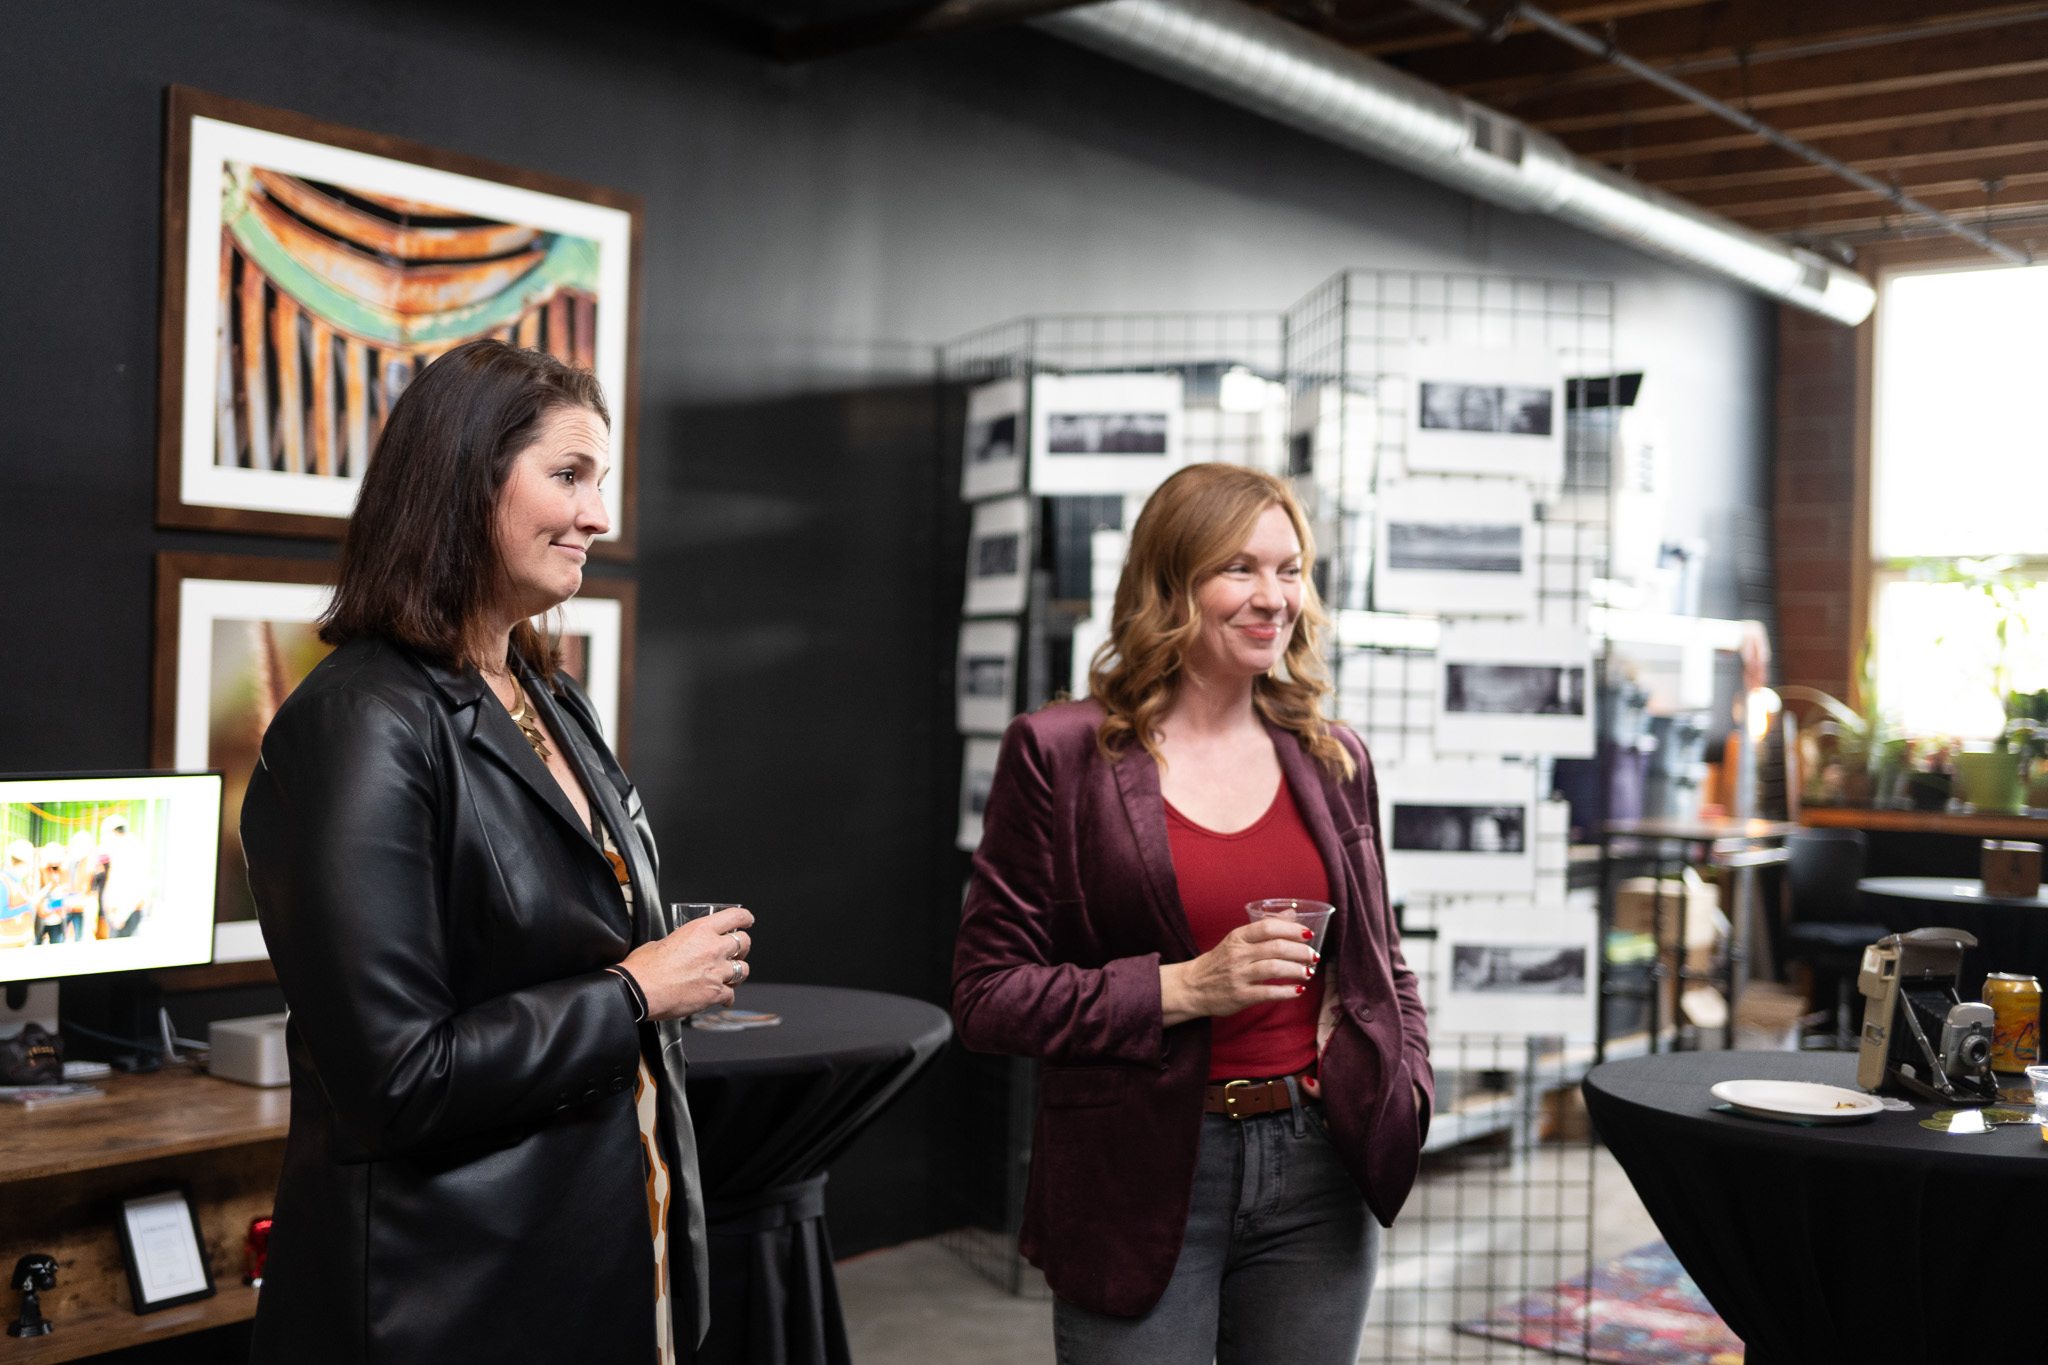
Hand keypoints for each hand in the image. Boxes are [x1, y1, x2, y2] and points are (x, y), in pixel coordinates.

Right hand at [617, 905, 754, 1020]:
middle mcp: (712, 948)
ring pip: (743, 969)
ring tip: (730, 975)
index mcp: (700, 930)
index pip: (734, 917)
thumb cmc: (644, 967)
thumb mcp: (662, 941)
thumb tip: (682, 947)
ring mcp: (716, 972)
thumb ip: (681, 941)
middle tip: (737, 951)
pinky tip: (722, 997)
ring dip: (737, 972)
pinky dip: (727, 996)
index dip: (745, 918)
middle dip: (743, 947)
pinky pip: (731, 994)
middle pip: (744, 943)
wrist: (638, 991)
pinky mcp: (714, 993)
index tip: (748, 921)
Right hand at [1159, 919, 1317, 1026]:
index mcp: (1238, 937)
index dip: (1292, 929)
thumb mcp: (1237, 940)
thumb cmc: (1220, 961)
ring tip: (1308, 972)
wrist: (1192, 986)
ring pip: (1274, 969)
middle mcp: (1237, 954)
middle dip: (1300, 951)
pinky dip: (1287, 992)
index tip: (1308, 934)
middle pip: (1275, 948)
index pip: (1268, 927)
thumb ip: (1265, 927)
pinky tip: (1298, 990)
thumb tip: (1293, 913)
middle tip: (1314, 956)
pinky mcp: (1240, 996)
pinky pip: (1268, 993)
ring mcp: (1238, 976)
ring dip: (1296, 970)